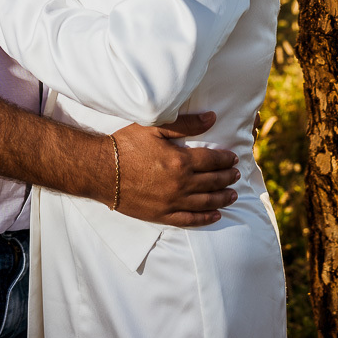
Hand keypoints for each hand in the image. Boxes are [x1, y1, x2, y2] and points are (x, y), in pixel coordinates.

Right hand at [112, 112, 239, 226]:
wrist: (101, 170)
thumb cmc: (126, 144)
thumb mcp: (155, 127)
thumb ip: (186, 124)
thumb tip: (212, 118)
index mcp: (181, 161)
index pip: (212, 161)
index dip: (226, 159)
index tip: (234, 158)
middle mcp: (180, 184)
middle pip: (212, 182)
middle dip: (227, 178)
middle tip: (236, 175)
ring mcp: (172, 202)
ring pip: (205, 202)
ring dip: (222, 198)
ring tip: (233, 195)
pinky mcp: (161, 215)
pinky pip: (189, 220)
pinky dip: (205, 218)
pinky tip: (215, 215)